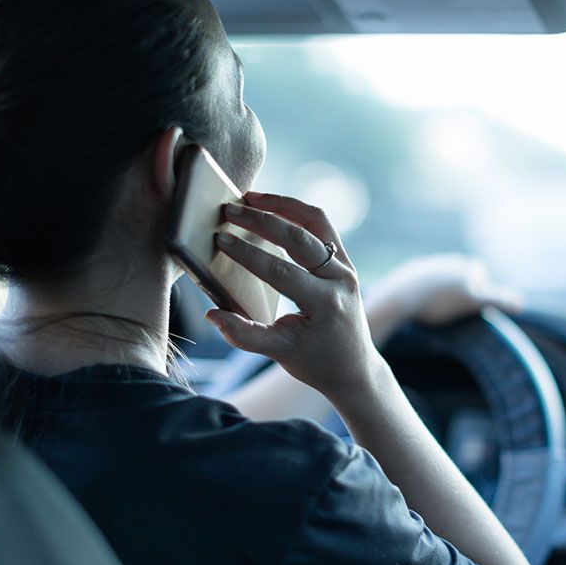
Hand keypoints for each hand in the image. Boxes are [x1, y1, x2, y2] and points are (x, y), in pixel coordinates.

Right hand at [204, 191, 383, 402]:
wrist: (353, 367)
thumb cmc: (316, 362)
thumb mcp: (280, 354)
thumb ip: (245, 336)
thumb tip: (212, 315)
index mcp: (326, 304)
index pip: (283, 272)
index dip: (249, 254)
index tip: (221, 239)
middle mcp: (341, 279)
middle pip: (300, 238)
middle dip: (262, 220)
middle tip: (230, 210)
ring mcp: (346, 267)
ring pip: (316, 221)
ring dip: (283, 205)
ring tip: (251, 197)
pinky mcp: (344, 261)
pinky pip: (322, 227)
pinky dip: (296, 212)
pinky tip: (271, 207)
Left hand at [364, 254, 522, 344]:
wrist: (401, 297)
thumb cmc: (439, 303)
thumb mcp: (472, 303)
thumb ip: (497, 300)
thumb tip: (521, 303)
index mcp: (463, 265)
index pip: (479, 274)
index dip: (478, 290)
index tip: (470, 304)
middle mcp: (447, 260)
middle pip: (462, 273)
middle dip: (462, 286)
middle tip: (454, 306)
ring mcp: (428, 265)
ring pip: (443, 276)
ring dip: (444, 288)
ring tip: (437, 307)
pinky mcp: (411, 272)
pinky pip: (424, 281)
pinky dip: (426, 290)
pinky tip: (421, 304)